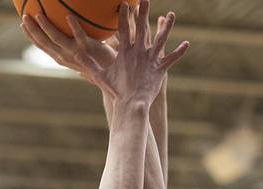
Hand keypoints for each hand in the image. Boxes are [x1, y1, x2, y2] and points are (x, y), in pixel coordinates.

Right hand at [21, 13, 115, 82]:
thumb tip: (70, 29)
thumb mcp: (82, 54)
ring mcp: (75, 52)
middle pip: (43, 42)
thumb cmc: (98, 62)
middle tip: (24, 16)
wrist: (114, 72)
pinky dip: (73, 25)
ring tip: (39, 14)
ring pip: (56, 38)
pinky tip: (68, 15)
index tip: (23, 24)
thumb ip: (75, 44)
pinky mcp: (87, 47)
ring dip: (46, 26)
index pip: (42, 45)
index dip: (31, 35)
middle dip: (32, 29)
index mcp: (61, 58)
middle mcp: (65, 56)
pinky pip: (79, 34)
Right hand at [72, 0, 188, 104]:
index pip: (124, 29)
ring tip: (172, 14)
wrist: (131, 104)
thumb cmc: (116, 92)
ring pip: (160, 40)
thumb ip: (89, 64)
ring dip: (167, 27)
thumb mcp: (100, 76)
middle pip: (142, 28)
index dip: (124, 15)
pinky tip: (186, 44)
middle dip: (144, 12)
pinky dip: (179, 52)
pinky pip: (171, 59)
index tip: (125, 3)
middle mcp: (139, 53)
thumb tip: (75, 55)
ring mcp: (151, 60)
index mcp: (125, 53)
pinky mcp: (160, 70)